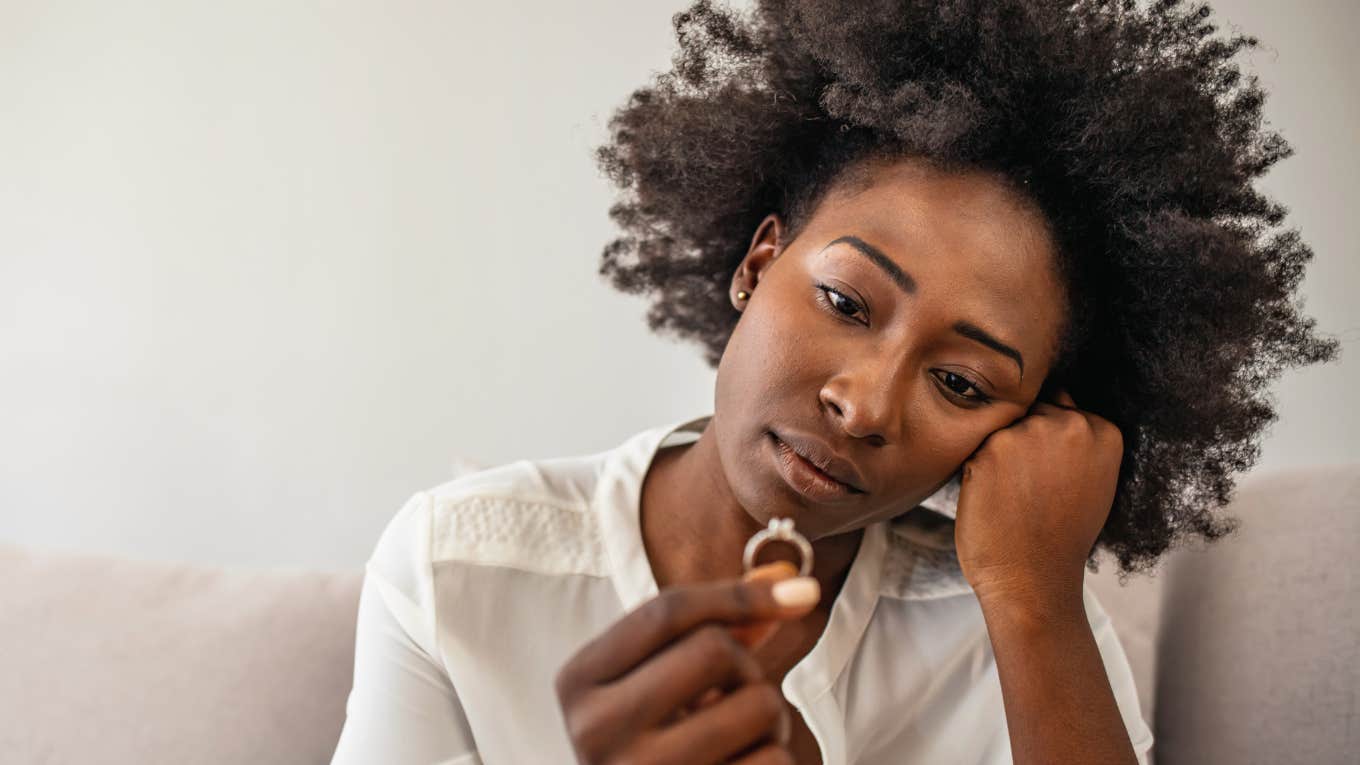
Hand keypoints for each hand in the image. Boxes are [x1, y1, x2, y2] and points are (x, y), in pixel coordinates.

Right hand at [553, 562, 815, 763]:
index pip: (667, 610)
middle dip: (747, 668)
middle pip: (714, 649)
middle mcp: (595, 731)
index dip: (741, 595)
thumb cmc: (660, 739)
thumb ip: (720, 624)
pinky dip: (776, 759)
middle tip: (735, 699)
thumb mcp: (668, 677)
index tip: (802, 592)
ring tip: (742, 740)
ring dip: (770, 718)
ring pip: (757, 704)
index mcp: (578, 682)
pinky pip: (774, 760)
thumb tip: (794, 580)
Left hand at [953, 388, 1122, 608]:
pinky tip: (994, 499)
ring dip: (997, 455)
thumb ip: (1077, 440)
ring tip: (1012, 496)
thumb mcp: (1091, 481)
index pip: (1061, 406)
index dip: (1046, 438)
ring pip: (1001, 428)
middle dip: (1022, 441)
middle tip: (1027, 487)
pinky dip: (977, 471)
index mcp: (1103, 431)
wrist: (1034, 580)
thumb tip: (1054, 404)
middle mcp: (1070, 424)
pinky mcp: (990, 449)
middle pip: (1030, 411)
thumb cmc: (1061, 538)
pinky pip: (975, 448)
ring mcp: (1028, 433)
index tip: (1046, 470)